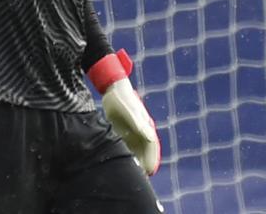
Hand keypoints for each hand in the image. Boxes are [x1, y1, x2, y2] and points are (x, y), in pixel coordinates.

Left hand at [88, 50, 161, 175]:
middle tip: (140, 177)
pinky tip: (120, 163)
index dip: (152, 159)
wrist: (113, 89)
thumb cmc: (121, 99)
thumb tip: (150, 138)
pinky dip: (127, 155)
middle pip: (146, 150)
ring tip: (131, 173)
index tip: (149, 171)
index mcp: (145, 126)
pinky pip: (127, 145)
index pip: (152, 146)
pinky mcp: (125, 130)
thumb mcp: (129, 111)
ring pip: (137, 149)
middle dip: (145, 163)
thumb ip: (139, 124)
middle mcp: (141, 130)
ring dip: (136, 160)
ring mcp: (134, 130)